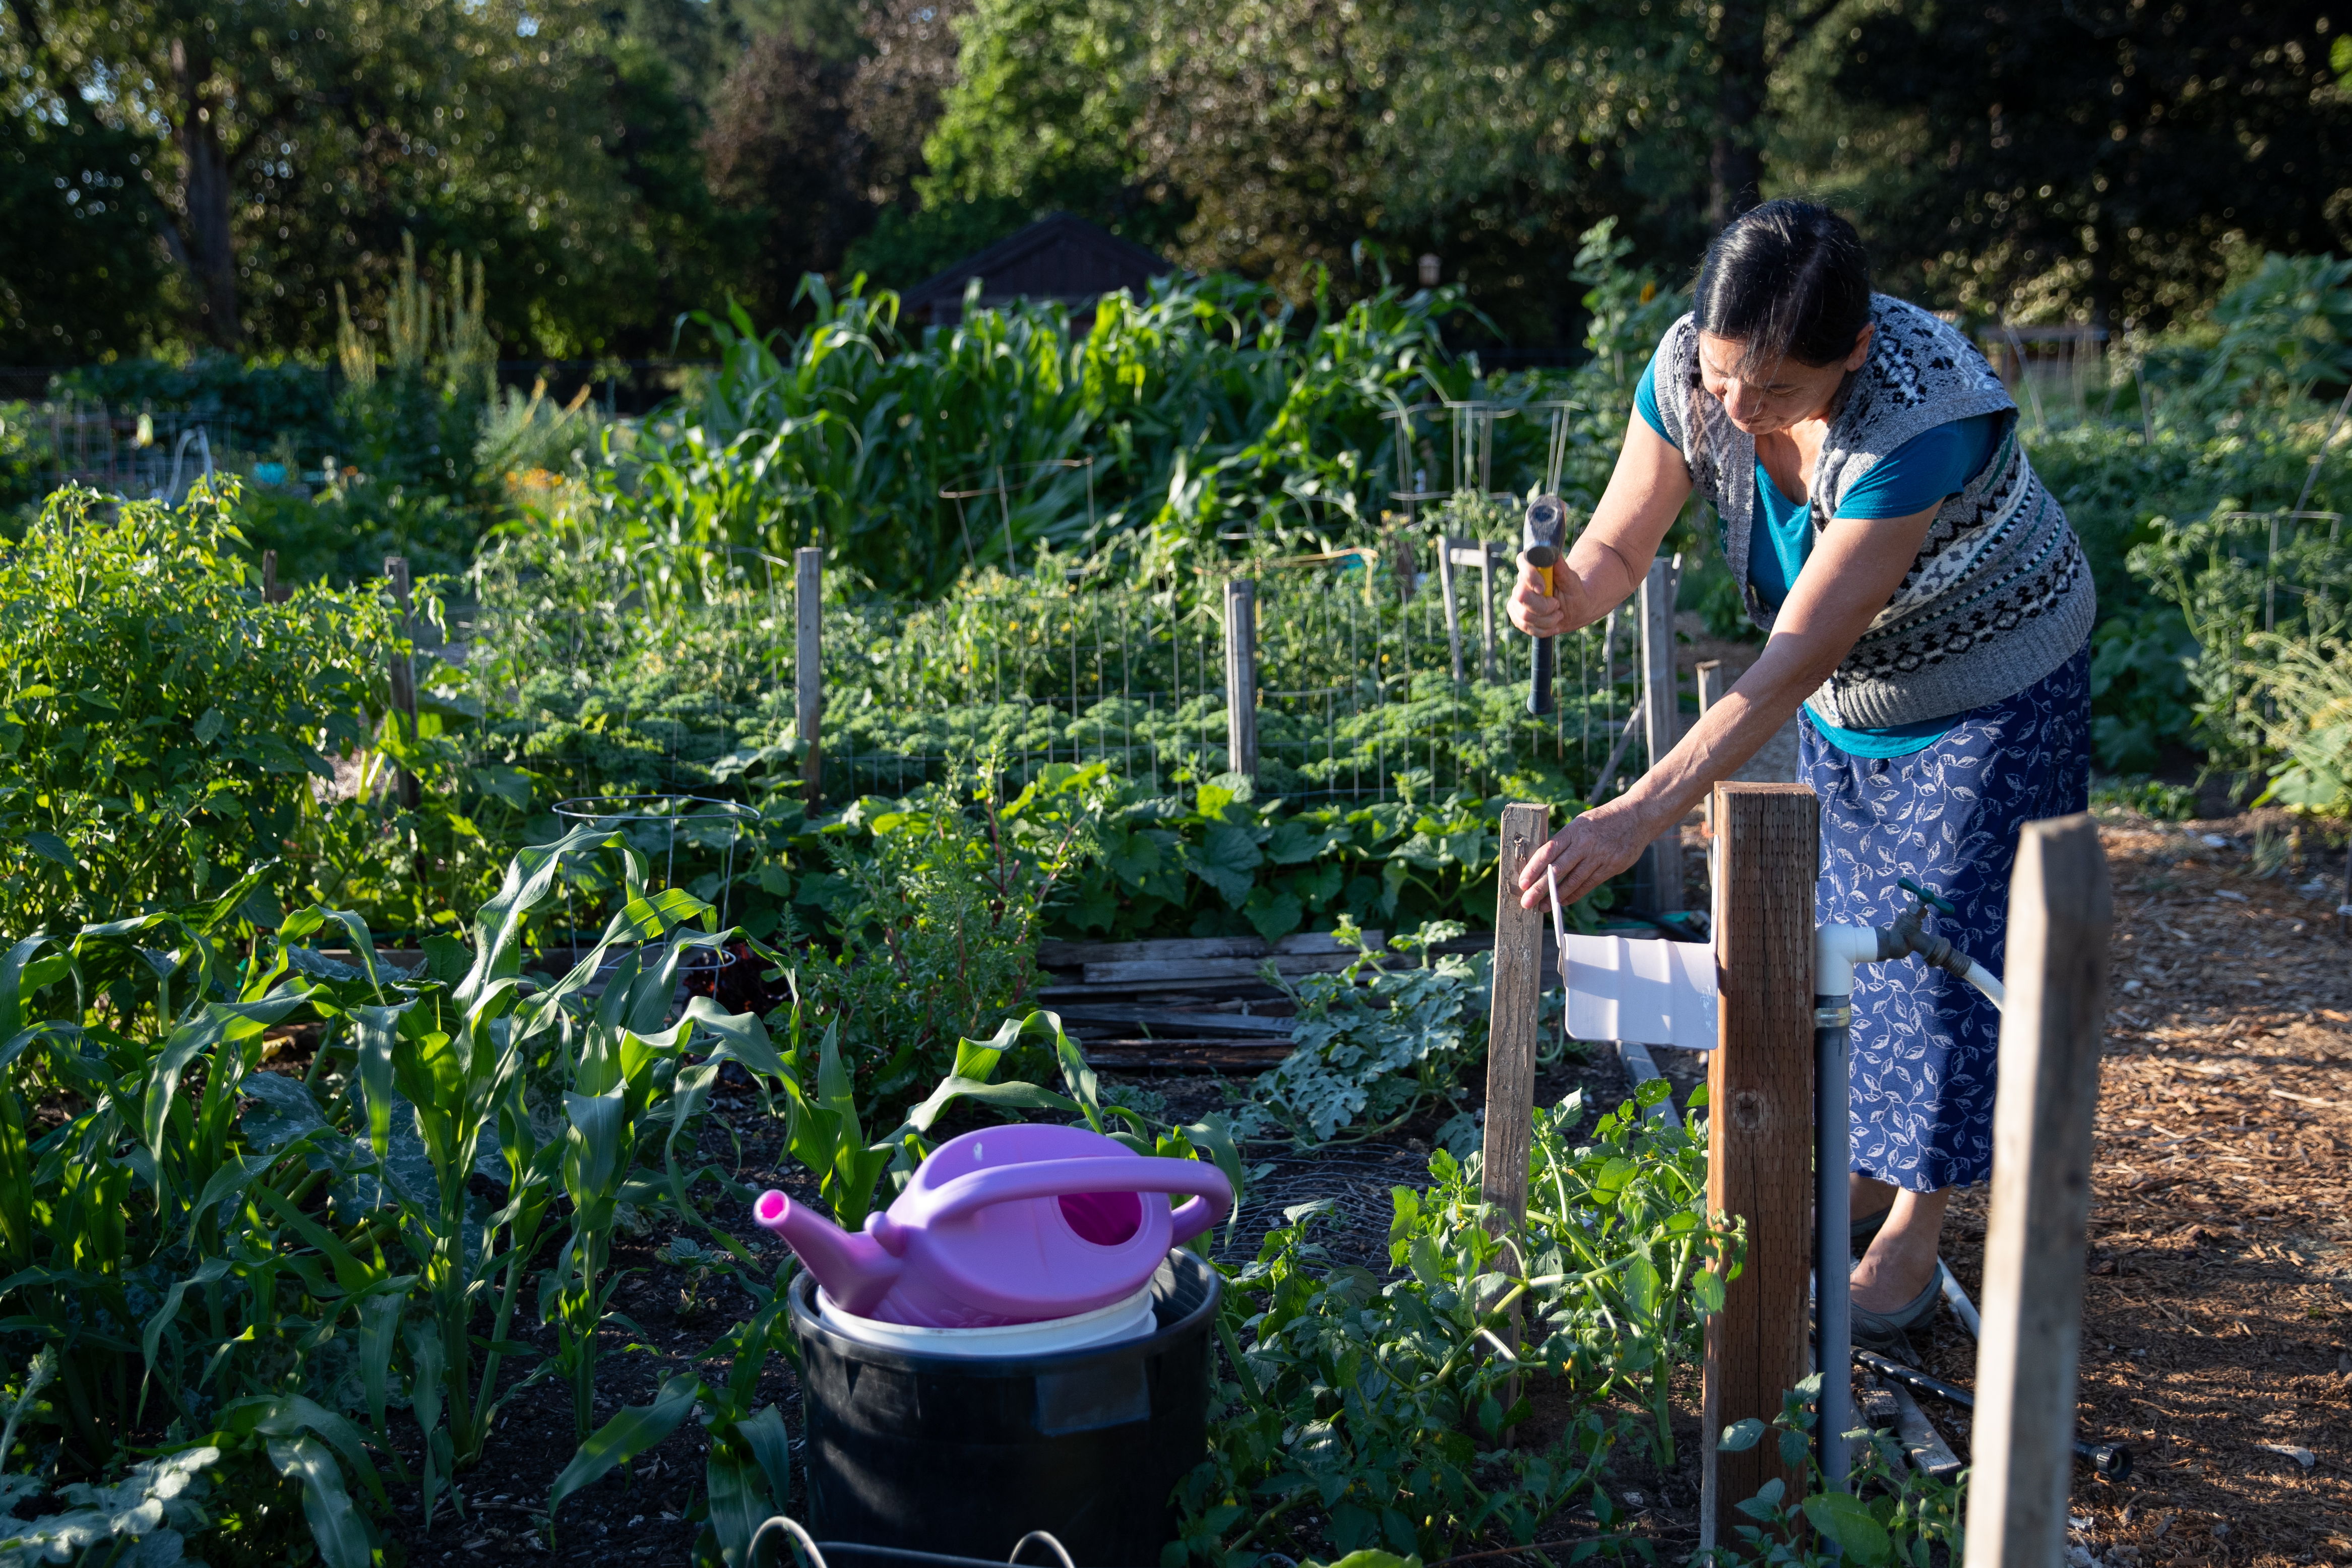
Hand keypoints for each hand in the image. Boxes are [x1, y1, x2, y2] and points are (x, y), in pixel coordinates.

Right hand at [1507, 551, 1574, 636]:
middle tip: (1557, 606)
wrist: (1574, 608)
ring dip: (1546, 620)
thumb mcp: (1573, 581)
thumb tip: (1555, 553)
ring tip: (1558, 615)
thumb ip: (1562, 569)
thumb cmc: (1574, 592)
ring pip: (1524, 615)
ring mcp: (1516, 599)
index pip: (1522, 562)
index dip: (1530, 577)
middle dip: (1543, 607)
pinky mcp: (1516, 613)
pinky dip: (1541, 629)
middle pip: (1521, 596)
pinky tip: (1552, 625)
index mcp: (1535, 567)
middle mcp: (1522, 582)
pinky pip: (1524, 625)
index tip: (1543, 588)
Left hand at [1515, 805, 1651, 909]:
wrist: (1637, 816)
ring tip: (1543, 907)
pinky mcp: (1612, 866)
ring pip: (1574, 880)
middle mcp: (1586, 843)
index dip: (1534, 868)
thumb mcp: (1581, 823)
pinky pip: (1589, 884)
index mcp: (1574, 830)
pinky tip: (1563, 901)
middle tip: (1527, 902)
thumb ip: (1564, 842)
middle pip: (1558, 869)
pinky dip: (1575, 894)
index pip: (1548, 851)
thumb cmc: (1603, 820)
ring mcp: (1600, 856)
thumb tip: (1542, 863)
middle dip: (1540, 888)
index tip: (1522, 882)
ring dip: (1557, 896)